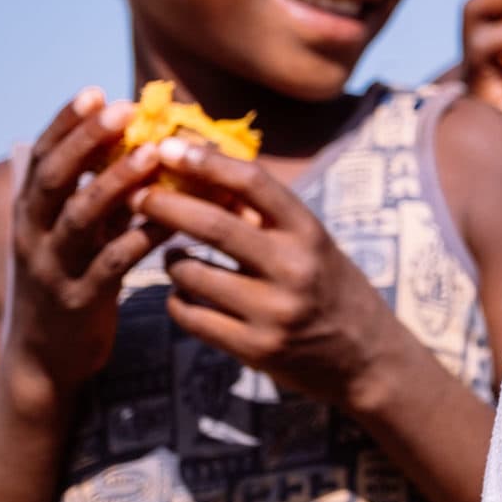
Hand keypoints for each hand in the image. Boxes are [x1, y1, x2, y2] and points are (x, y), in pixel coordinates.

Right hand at [4, 89, 170, 395]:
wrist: (49, 358)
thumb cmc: (74, 278)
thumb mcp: (77, 233)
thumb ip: (98, 194)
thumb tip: (141, 141)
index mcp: (31, 214)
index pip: (41, 159)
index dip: (65, 124)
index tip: (95, 90)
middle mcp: (33, 236)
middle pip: (55, 180)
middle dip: (87, 141)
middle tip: (124, 109)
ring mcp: (53, 269)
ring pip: (80, 218)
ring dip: (117, 182)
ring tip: (153, 154)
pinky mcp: (79, 300)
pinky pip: (112, 262)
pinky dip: (142, 236)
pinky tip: (173, 217)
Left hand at [135, 138, 405, 410]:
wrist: (366, 355)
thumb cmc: (328, 284)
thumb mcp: (310, 242)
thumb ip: (263, 213)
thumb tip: (202, 168)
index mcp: (310, 231)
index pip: (253, 183)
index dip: (206, 162)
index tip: (169, 146)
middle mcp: (294, 268)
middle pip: (213, 226)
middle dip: (165, 206)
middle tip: (135, 196)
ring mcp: (273, 312)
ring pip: (191, 275)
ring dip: (171, 261)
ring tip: (174, 257)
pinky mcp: (255, 349)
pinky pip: (191, 316)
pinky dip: (177, 300)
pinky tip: (185, 294)